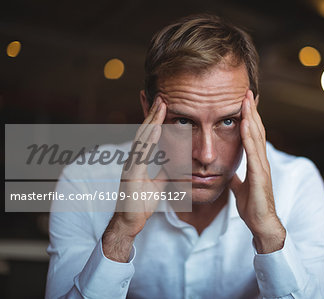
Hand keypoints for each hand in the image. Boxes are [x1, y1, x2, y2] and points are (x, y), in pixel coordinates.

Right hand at [103, 97, 166, 261]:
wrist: (129, 223)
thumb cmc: (140, 203)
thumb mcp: (158, 184)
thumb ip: (164, 171)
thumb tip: (175, 163)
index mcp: (138, 161)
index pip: (148, 136)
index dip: (154, 120)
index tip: (163, 105)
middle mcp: (132, 160)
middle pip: (143, 132)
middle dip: (152, 114)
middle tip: (162, 97)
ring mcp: (130, 166)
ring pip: (141, 138)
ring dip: (151, 121)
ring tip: (160, 105)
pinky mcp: (130, 175)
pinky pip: (141, 154)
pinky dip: (149, 140)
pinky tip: (156, 129)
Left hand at [230, 90, 285, 252]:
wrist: (261, 224)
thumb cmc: (252, 206)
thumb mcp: (240, 188)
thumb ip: (236, 178)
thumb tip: (228, 173)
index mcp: (257, 162)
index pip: (253, 135)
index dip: (249, 118)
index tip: (243, 103)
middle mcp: (261, 160)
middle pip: (256, 130)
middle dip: (251, 111)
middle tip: (247, 92)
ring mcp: (262, 166)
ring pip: (256, 136)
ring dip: (251, 116)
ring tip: (247, 99)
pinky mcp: (259, 174)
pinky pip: (253, 151)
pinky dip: (249, 135)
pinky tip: (245, 122)